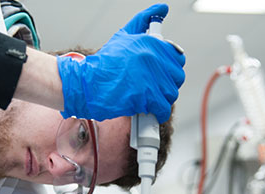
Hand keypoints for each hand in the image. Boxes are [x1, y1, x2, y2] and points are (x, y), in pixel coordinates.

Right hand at [57, 3, 184, 122]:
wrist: (87, 85)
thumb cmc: (104, 63)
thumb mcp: (124, 36)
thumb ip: (143, 20)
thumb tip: (162, 8)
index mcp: (150, 42)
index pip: (178, 57)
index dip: (170, 68)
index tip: (162, 73)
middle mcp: (152, 58)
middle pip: (177, 77)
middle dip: (167, 84)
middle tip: (153, 87)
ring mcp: (149, 78)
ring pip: (171, 93)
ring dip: (162, 99)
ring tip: (148, 98)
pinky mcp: (145, 97)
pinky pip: (163, 108)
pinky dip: (158, 112)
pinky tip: (150, 110)